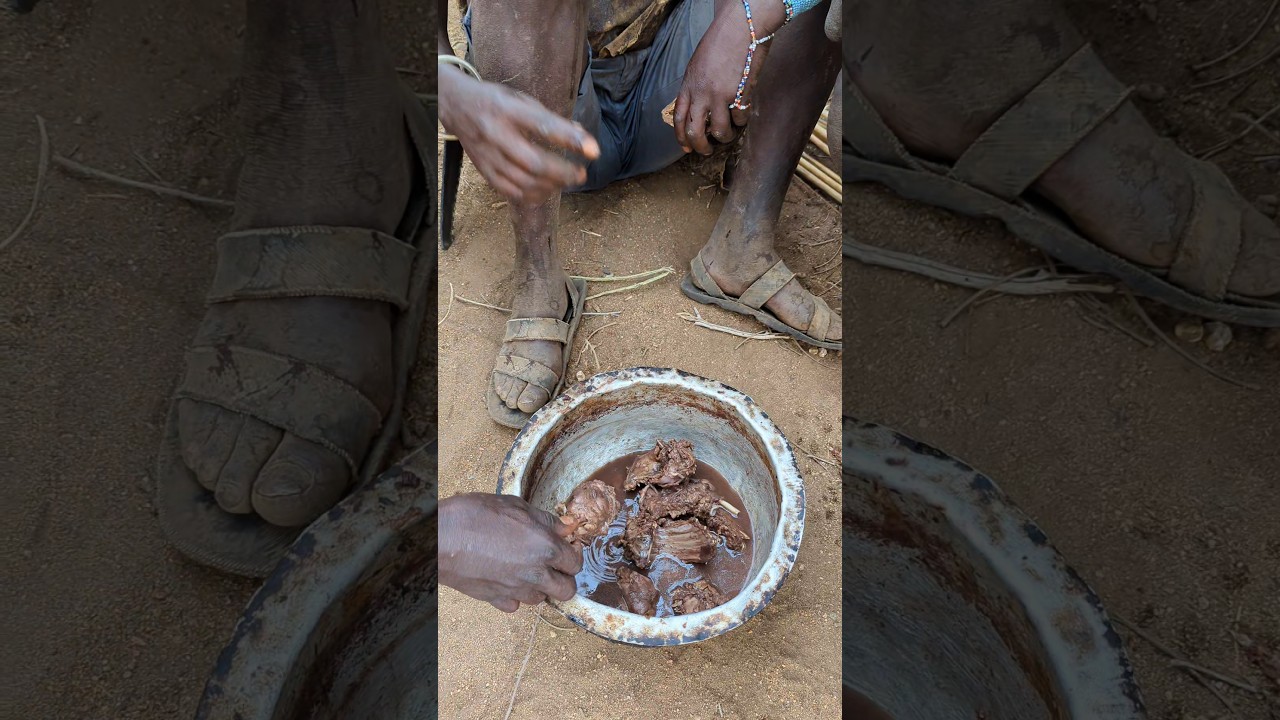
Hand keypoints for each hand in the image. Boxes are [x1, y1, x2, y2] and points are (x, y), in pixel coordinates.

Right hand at [438, 492, 583, 612]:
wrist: (441, 538)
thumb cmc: (474, 515)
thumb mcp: (515, 505)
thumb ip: (545, 520)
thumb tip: (563, 528)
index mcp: (545, 548)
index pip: (575, 563)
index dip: (572, 554)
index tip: (565, 548)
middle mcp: (536, 574)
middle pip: (567, 590)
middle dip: (563, 578)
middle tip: (552, 564)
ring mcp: (516, 591)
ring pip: (540, 599)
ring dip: (538, 587)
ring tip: (524, 568)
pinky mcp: (495, 600)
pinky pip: (514, 605)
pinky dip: (513, 595)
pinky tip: (504, 578)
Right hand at [439, 64, 600, 204]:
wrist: (455, 106)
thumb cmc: (496, 102)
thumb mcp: (522, 99)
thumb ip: (551, 118)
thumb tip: (582, 136)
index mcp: (508, 110)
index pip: (544, 126)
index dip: (571, 139)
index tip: (594, 151)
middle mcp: (496, 134)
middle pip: (534, 163)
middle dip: (563, 173)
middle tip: (581, 174)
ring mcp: (488, 156)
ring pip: (525, 182)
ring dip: (552, 186)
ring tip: (567, 181)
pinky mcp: (484, 171)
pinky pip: (512, 192)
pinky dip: (533, 195)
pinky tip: (546, 190)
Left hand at [674, 0, 781, 154]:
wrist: (740, 26)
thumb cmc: (720, 41)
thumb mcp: (698, 63)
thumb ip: (695, 86)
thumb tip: (697, 107)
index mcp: (688, 85)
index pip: (678, 119)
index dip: (681, 138)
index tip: (686, 148)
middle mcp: (701, 93)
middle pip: (695, 132)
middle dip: (700, 147)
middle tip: (707, 151)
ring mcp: (720, 95)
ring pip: (719, 131)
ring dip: (725, 137)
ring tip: (730, 134)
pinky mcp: (739, 94)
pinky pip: (740, 119)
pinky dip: (742, 121)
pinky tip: (744, 115)